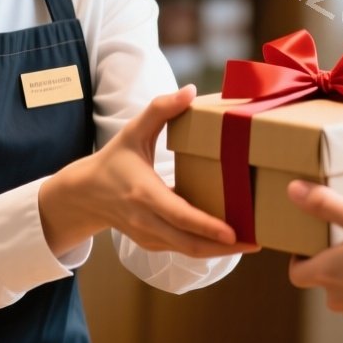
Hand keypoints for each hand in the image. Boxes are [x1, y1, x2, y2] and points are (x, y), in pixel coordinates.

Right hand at [40, 85, 257, 258]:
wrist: (85, 195)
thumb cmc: (114, 160)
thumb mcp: (133, 131)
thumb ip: (160, 109)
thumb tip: (191, 90)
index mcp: (143, 194)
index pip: (179, 215)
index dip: (206, 226)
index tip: (234, 232)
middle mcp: (146, 221)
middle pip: (189, 244)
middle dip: (225, 248)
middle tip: (257, 241)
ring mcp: (148, 236)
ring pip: (188, 252)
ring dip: (219, 251)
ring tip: (251, 241)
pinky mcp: (152, 243)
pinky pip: (182, 250)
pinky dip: (206, 247)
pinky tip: (228, 241)